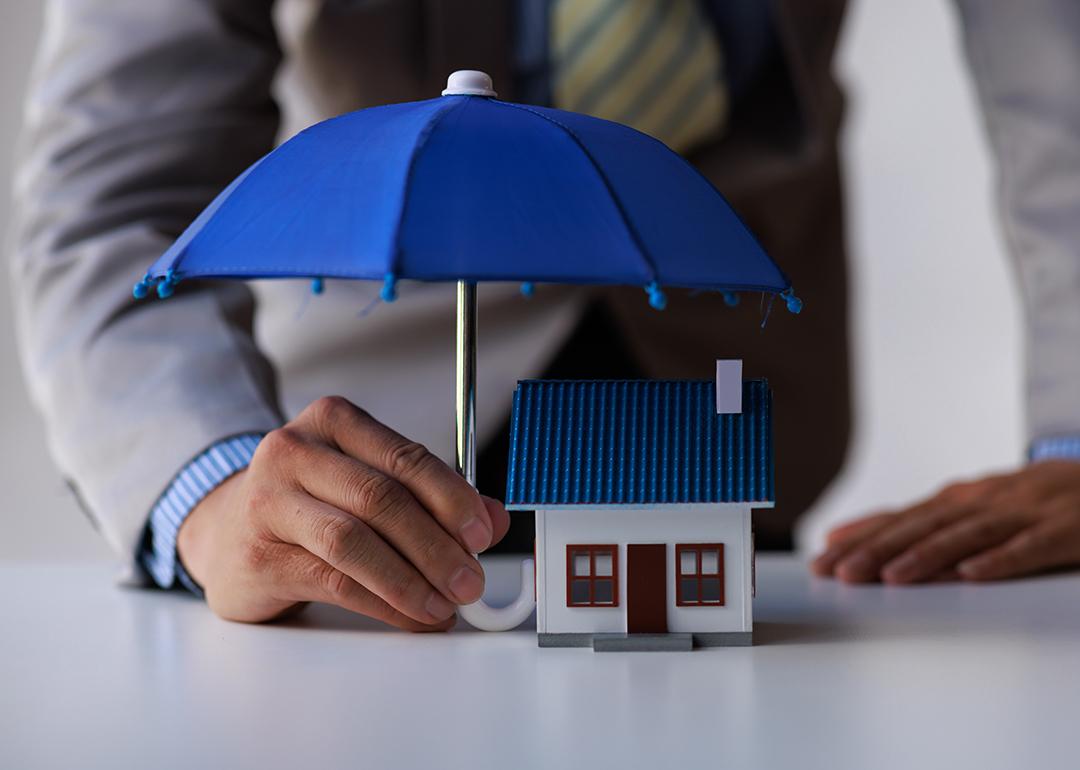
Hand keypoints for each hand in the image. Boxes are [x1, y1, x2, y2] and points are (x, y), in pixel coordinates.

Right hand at [177, 396, 509, 627]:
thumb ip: (432, 497)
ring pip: (354, 541)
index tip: (483, 533)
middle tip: (469, 580)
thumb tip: (495, 519)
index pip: (405, 457)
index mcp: (333, 421)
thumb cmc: (309, 502)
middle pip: (381, 498)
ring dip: (410, 579)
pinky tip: (410, 615)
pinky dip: (382, 602)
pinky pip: (333, 581)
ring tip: (445, 605)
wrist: (224, 531)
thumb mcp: (368, 483)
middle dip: (436, 545)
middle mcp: (294, 451)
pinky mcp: (259, 555)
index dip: (452, 498)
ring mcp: (269, 501)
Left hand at [811, 461, 1079, 583]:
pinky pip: (1029, 547)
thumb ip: (912, 524)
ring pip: (967, 534)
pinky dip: (1000, 560)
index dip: (858, 540)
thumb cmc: (1027, 503)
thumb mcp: (968, 508)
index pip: (899, 520)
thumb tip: (844, 535)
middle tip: (841, 573)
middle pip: (923, 526)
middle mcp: (982, 502)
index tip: (821, 560)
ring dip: (927, 555)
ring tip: (892, 577)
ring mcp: (1022, 514)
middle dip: (878, 550)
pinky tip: (973, 575)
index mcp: (958, 500)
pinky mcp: (1063, 530)